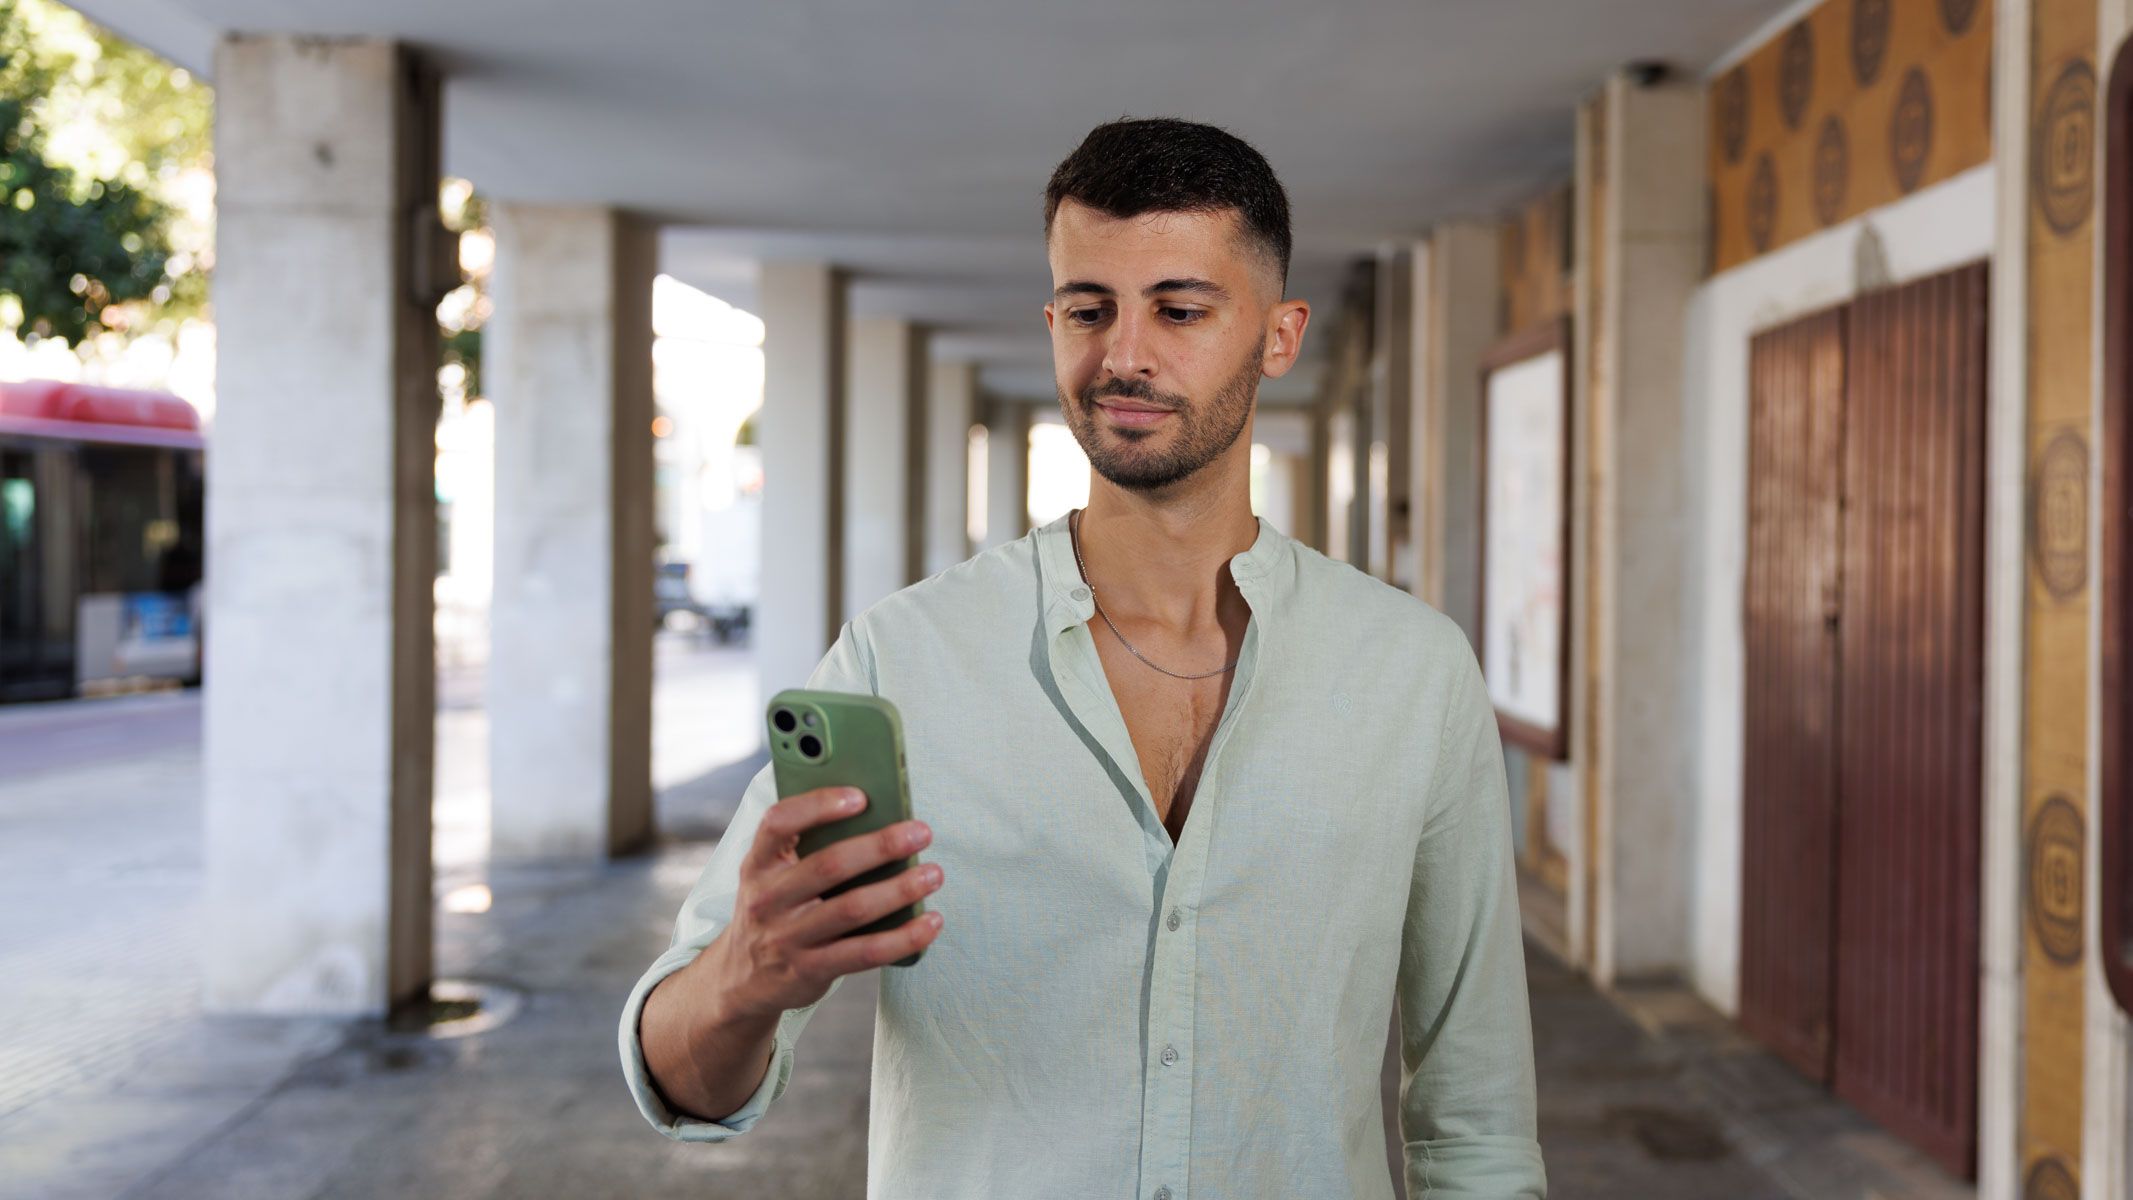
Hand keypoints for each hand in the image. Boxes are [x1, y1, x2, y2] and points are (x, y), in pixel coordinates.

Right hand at [706, 786, 945, 1020]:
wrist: (743, 980)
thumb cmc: (776, 911)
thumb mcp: (772, 877)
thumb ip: (807, 849)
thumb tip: (877, 817)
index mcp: (758, 864)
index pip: (778, 823)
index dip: (818, 805)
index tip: (861, 797)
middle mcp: (767, 900)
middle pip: (829, 865)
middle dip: (882, 845)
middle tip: (921, 833)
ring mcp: (786, 938)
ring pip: (853, 908)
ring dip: (900, 889)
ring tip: (933, 875)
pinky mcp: (810, 970)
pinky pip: (865, 952)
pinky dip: (904, 937)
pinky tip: (931, 922)